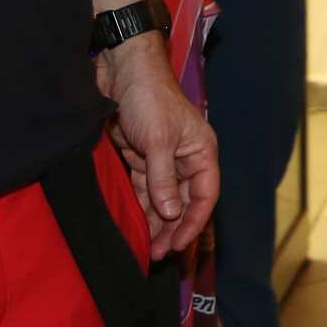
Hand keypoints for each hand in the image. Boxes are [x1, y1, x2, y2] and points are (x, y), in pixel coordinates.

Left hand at [96, 33, 218, 259]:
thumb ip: (163, 179)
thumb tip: (171, 213)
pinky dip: (142, 208)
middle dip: (173, 228)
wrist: (122, 72)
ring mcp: (164, 160)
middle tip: (158, 254)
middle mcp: (186, 159)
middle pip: (185, 202)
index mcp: (202, 152)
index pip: (205, 195)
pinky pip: (146, 190)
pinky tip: (136, 225)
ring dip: (157, 223)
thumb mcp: (158, 141)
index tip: (178, 244)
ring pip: (164, 200)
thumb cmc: (149, 99)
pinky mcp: (142, 159)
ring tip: (146, 248)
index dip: (194, 222)